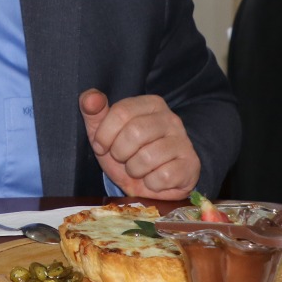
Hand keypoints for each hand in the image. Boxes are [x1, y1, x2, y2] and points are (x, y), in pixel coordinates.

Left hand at [78, 89, 199, 199]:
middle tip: (122, 158)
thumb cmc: (127, 153)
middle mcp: (171, 118)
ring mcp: (183, 141)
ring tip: (137, 169)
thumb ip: (94, 112)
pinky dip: (150, 184)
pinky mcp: (190, 165)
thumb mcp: (105, 133)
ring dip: (134, 170)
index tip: (102, 146)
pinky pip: (162, 177)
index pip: (121, 111)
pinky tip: (153, 179)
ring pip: (148, 156)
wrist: (150, 183)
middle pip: (135, 132)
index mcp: (151, 104)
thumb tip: (90, 97)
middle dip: (119, 152)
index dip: (104, 135)